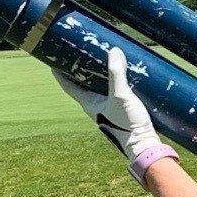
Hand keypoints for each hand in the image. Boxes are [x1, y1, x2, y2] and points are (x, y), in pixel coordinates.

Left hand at [56, 47, 171, 179]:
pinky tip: (119, 75)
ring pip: (97, 88)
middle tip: (79, 53)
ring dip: (96, 75)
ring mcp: (107, 109)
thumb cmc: (128, 124)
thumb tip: (114, 51)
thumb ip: (117, 74)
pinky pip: (111, 92)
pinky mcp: (120, 110)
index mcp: (89, 104)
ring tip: (98, 59)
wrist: (143, 145)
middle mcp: (95, 107)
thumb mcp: (121, 96)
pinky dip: (110, 81)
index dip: (60, 72)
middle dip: (79, 70)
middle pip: (82, 85)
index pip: (68, 86)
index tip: (53, 59)